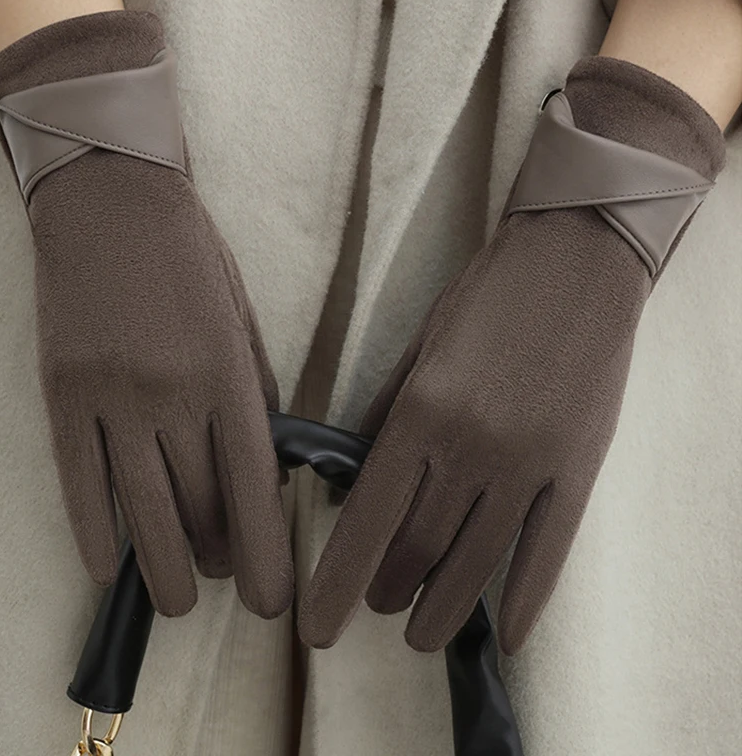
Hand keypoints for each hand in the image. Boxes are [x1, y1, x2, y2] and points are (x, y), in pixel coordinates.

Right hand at [0, 12, 292, 618]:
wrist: (108, 203)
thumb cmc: (190, 259)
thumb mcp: (243, 321)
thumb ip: (255, 398)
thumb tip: (259, 470)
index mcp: (228, 374)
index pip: (253, 486)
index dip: (266, 552)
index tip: (274, 598)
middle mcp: (172, 395)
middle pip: (198, 507)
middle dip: (220, 559)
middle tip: (227, 580)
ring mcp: (110, 399)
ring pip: (140, 512)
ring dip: (162, 569)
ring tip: (180, 597)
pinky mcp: (61, 397)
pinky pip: (78, 486)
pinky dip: (94, 537)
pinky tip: (110, 572)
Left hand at [299, 56, 723, 653]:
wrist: (575, 260)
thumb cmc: (485, 297)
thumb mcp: (418, 346)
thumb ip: (383, 416)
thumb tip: (353, 483)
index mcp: (420, 410)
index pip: (367, 518)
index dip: (337, 580)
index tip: (316, 628)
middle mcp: (470, 445)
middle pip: (419, 546)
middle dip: (388, 587)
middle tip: (377, 603)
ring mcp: (530, 461)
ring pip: (478, 561)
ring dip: (443, 609)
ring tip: (420, 633)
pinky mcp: (578, 467)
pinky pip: (550, 550)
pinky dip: (528, 600)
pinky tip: (510, 636)